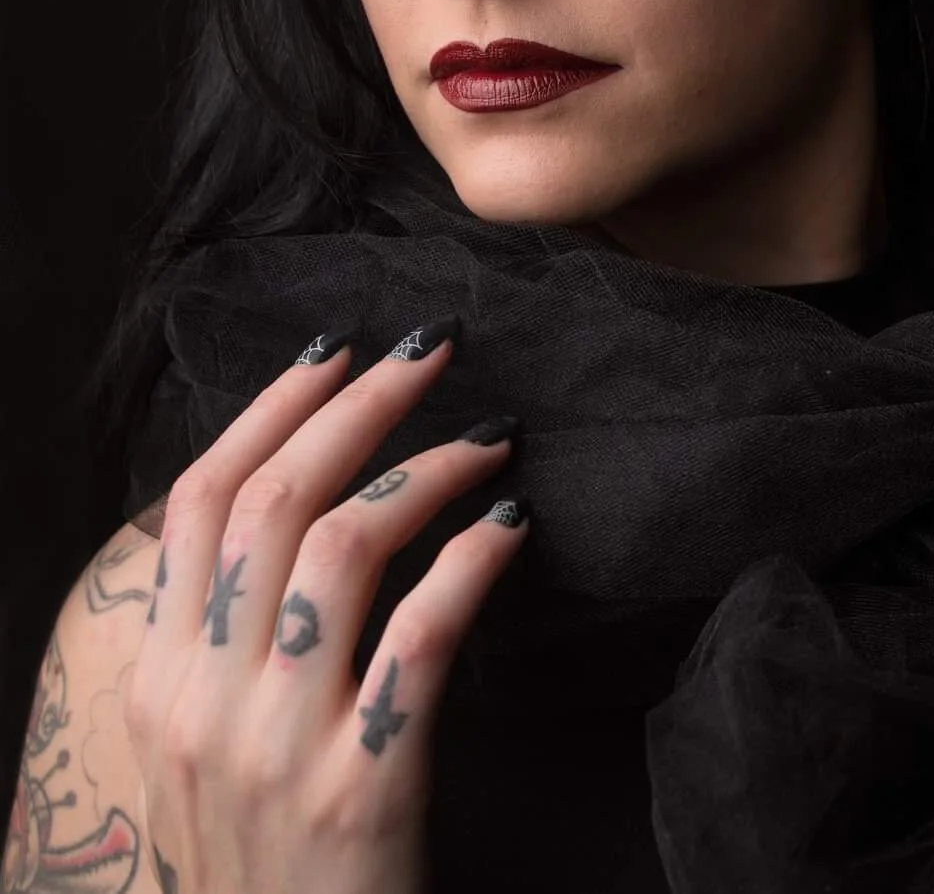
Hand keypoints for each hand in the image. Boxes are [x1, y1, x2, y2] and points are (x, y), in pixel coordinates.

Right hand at [125, 319, 527, 893]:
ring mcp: (278, 744)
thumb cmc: (268, 849)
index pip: (199, 501)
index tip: (339, 349)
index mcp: (159, 678)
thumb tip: (292, 502)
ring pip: (343, 549)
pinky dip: (471, 561)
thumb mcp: (206, 742)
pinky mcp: (362, 785)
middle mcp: (204, 701)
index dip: (272, 409)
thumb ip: (226, 637)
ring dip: (429, 469)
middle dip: (358, 406)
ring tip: (492, 436)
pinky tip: (515, 524)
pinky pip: (422, 637)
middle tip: (435, 350)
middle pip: (272, 503)